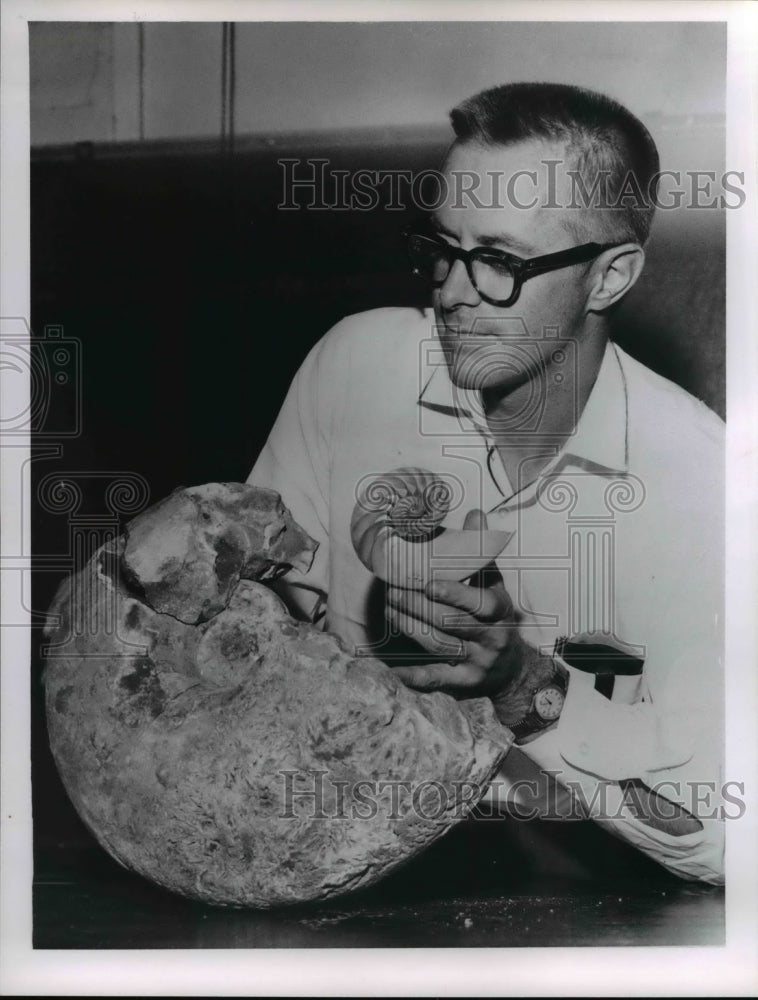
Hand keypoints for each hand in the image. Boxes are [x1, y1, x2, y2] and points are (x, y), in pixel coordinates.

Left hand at [386, 509, 523, 697]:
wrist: (515, 670)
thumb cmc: (497, 618)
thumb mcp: (496, 585)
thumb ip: (482, 553)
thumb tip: (475, 513)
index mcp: (500, 611)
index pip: (480, 603)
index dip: (454, 594)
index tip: (428, 582)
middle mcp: (490, 638)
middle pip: (450, 622)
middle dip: (418, 604)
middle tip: (392, 588)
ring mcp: (476, 662)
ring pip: (438, 644)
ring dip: (410, 625)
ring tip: (389, 607)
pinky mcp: (463, 683)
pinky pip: (435, 678)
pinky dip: (413, 676)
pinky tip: (391, 671)